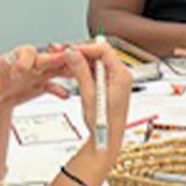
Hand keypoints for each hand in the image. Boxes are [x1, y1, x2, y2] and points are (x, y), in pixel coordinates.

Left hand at [0, 46, 70, 110]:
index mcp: (14, 59)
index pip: (25, 53)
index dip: (27, 61)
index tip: (25, 70)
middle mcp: (28, 63)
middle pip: (46, 58)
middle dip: (57, 58)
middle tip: (67, 60)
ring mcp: (37, 73)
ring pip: (55, 69)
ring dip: (67, 70)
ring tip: (78, 73)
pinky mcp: (42, 85)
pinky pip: (54, 85)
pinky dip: (60, 90)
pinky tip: (64, 95)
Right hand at [63, 42, 133, 166]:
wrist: (107, 138)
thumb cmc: (103, 123)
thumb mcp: (88, 94)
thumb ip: (81, 72)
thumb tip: (73, 53)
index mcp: (122, 76)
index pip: (104, 50)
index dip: (85, 47)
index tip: (70, 49)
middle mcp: (122, 75)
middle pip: (101, 54)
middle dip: (81, 52)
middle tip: (63, 52)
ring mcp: (117, 80)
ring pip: (98, 61)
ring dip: (81, 60)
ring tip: (64, 60)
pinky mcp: (111, 84)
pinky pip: (97, 70)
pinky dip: (85, 69)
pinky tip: (73, 70)